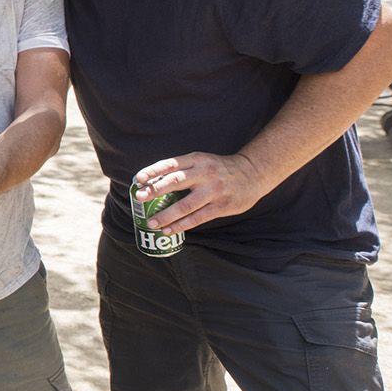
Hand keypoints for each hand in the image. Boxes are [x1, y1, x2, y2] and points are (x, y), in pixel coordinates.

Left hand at [131, 152, 270, 234]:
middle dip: (155, 190)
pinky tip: (168, 230)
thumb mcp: (201, 161)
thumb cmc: (219, 168)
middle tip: (139, 197)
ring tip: (151, 222)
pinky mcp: (221, 206)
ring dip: (166, 215)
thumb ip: (182, 169)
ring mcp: (213, 191)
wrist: (253, 173)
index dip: (153, 171)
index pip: (170, 164)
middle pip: (175, 182)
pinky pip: (197, 218)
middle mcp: (204, 174)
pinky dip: (181, 225)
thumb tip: (152, 182)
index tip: (138, 179)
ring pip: (185, 204)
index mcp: (196, 160)